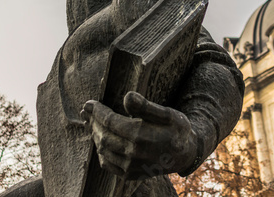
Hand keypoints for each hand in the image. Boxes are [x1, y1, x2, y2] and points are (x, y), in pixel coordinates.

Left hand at [80, 91, 197, 179]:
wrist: (186, 154)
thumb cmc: (177, 130)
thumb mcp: (168, 114)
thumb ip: (146, 106)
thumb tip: (127, 97)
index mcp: (141, 136)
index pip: (110, 121)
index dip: (97, 111)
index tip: (88, 103)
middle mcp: (134, 154)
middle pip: (103, 135)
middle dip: (93, 122)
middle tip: (87, 111)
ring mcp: (131, 167)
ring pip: (103, 149)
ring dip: (95, 135)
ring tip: (91, 123)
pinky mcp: (130, 175)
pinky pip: (107, 164)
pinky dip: (100, 151)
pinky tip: (101, 141)